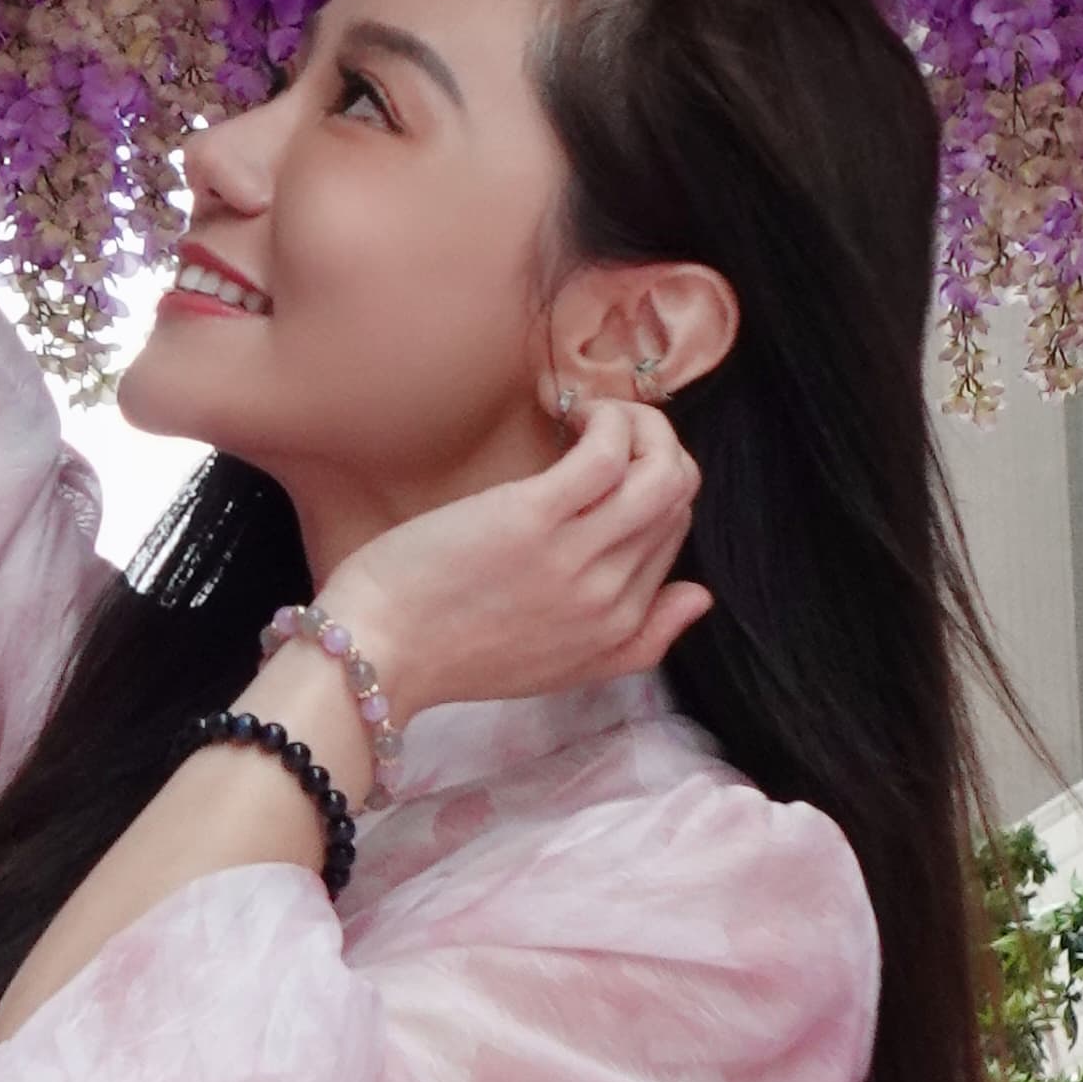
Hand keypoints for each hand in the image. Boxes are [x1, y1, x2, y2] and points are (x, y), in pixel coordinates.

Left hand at [322, 402, 708, 726]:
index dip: (651, 487)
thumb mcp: (562, 669)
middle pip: (676, 496)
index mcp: (620, 628)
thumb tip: (701, 594)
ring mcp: (577, 555)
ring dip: (640, 424)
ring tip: (595, 416)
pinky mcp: (535, 518)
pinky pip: (608, 453)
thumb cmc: (452, 652)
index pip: (673, 534)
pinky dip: (606, 418)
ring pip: (663, 470)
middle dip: (655, 445)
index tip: (610, 466)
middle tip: (605, 428)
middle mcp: (611, 594)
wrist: (381, 652)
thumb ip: (639, 641)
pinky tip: (572, 412)